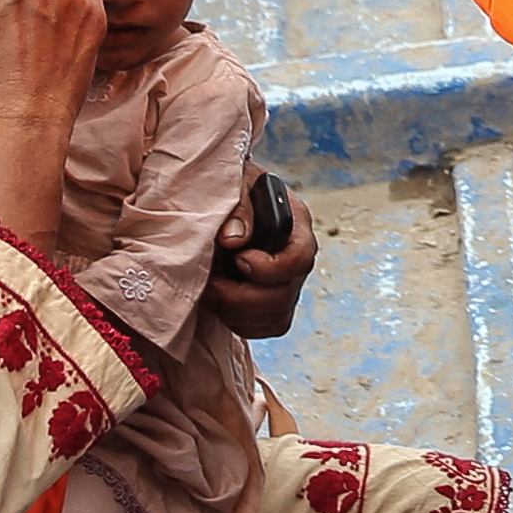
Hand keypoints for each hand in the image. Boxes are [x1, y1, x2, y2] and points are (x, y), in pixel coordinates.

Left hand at [206, 183, 317, 338]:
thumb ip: (238, 208)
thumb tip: (234, 238)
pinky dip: (237, 322)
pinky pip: (263, 328)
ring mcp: (285, 285)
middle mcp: (296, 259)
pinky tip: (218, 301)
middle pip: (285, 297)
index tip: (239, 259)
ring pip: (276, 318)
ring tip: (211, 290)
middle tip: (212, 283)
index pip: (301, 258)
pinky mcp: (270, 305)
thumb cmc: (228, 188)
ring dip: (236, 312)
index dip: (270, 268)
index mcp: (295, 226)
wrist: (216, 204)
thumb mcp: (234, 184)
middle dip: (242, 298)